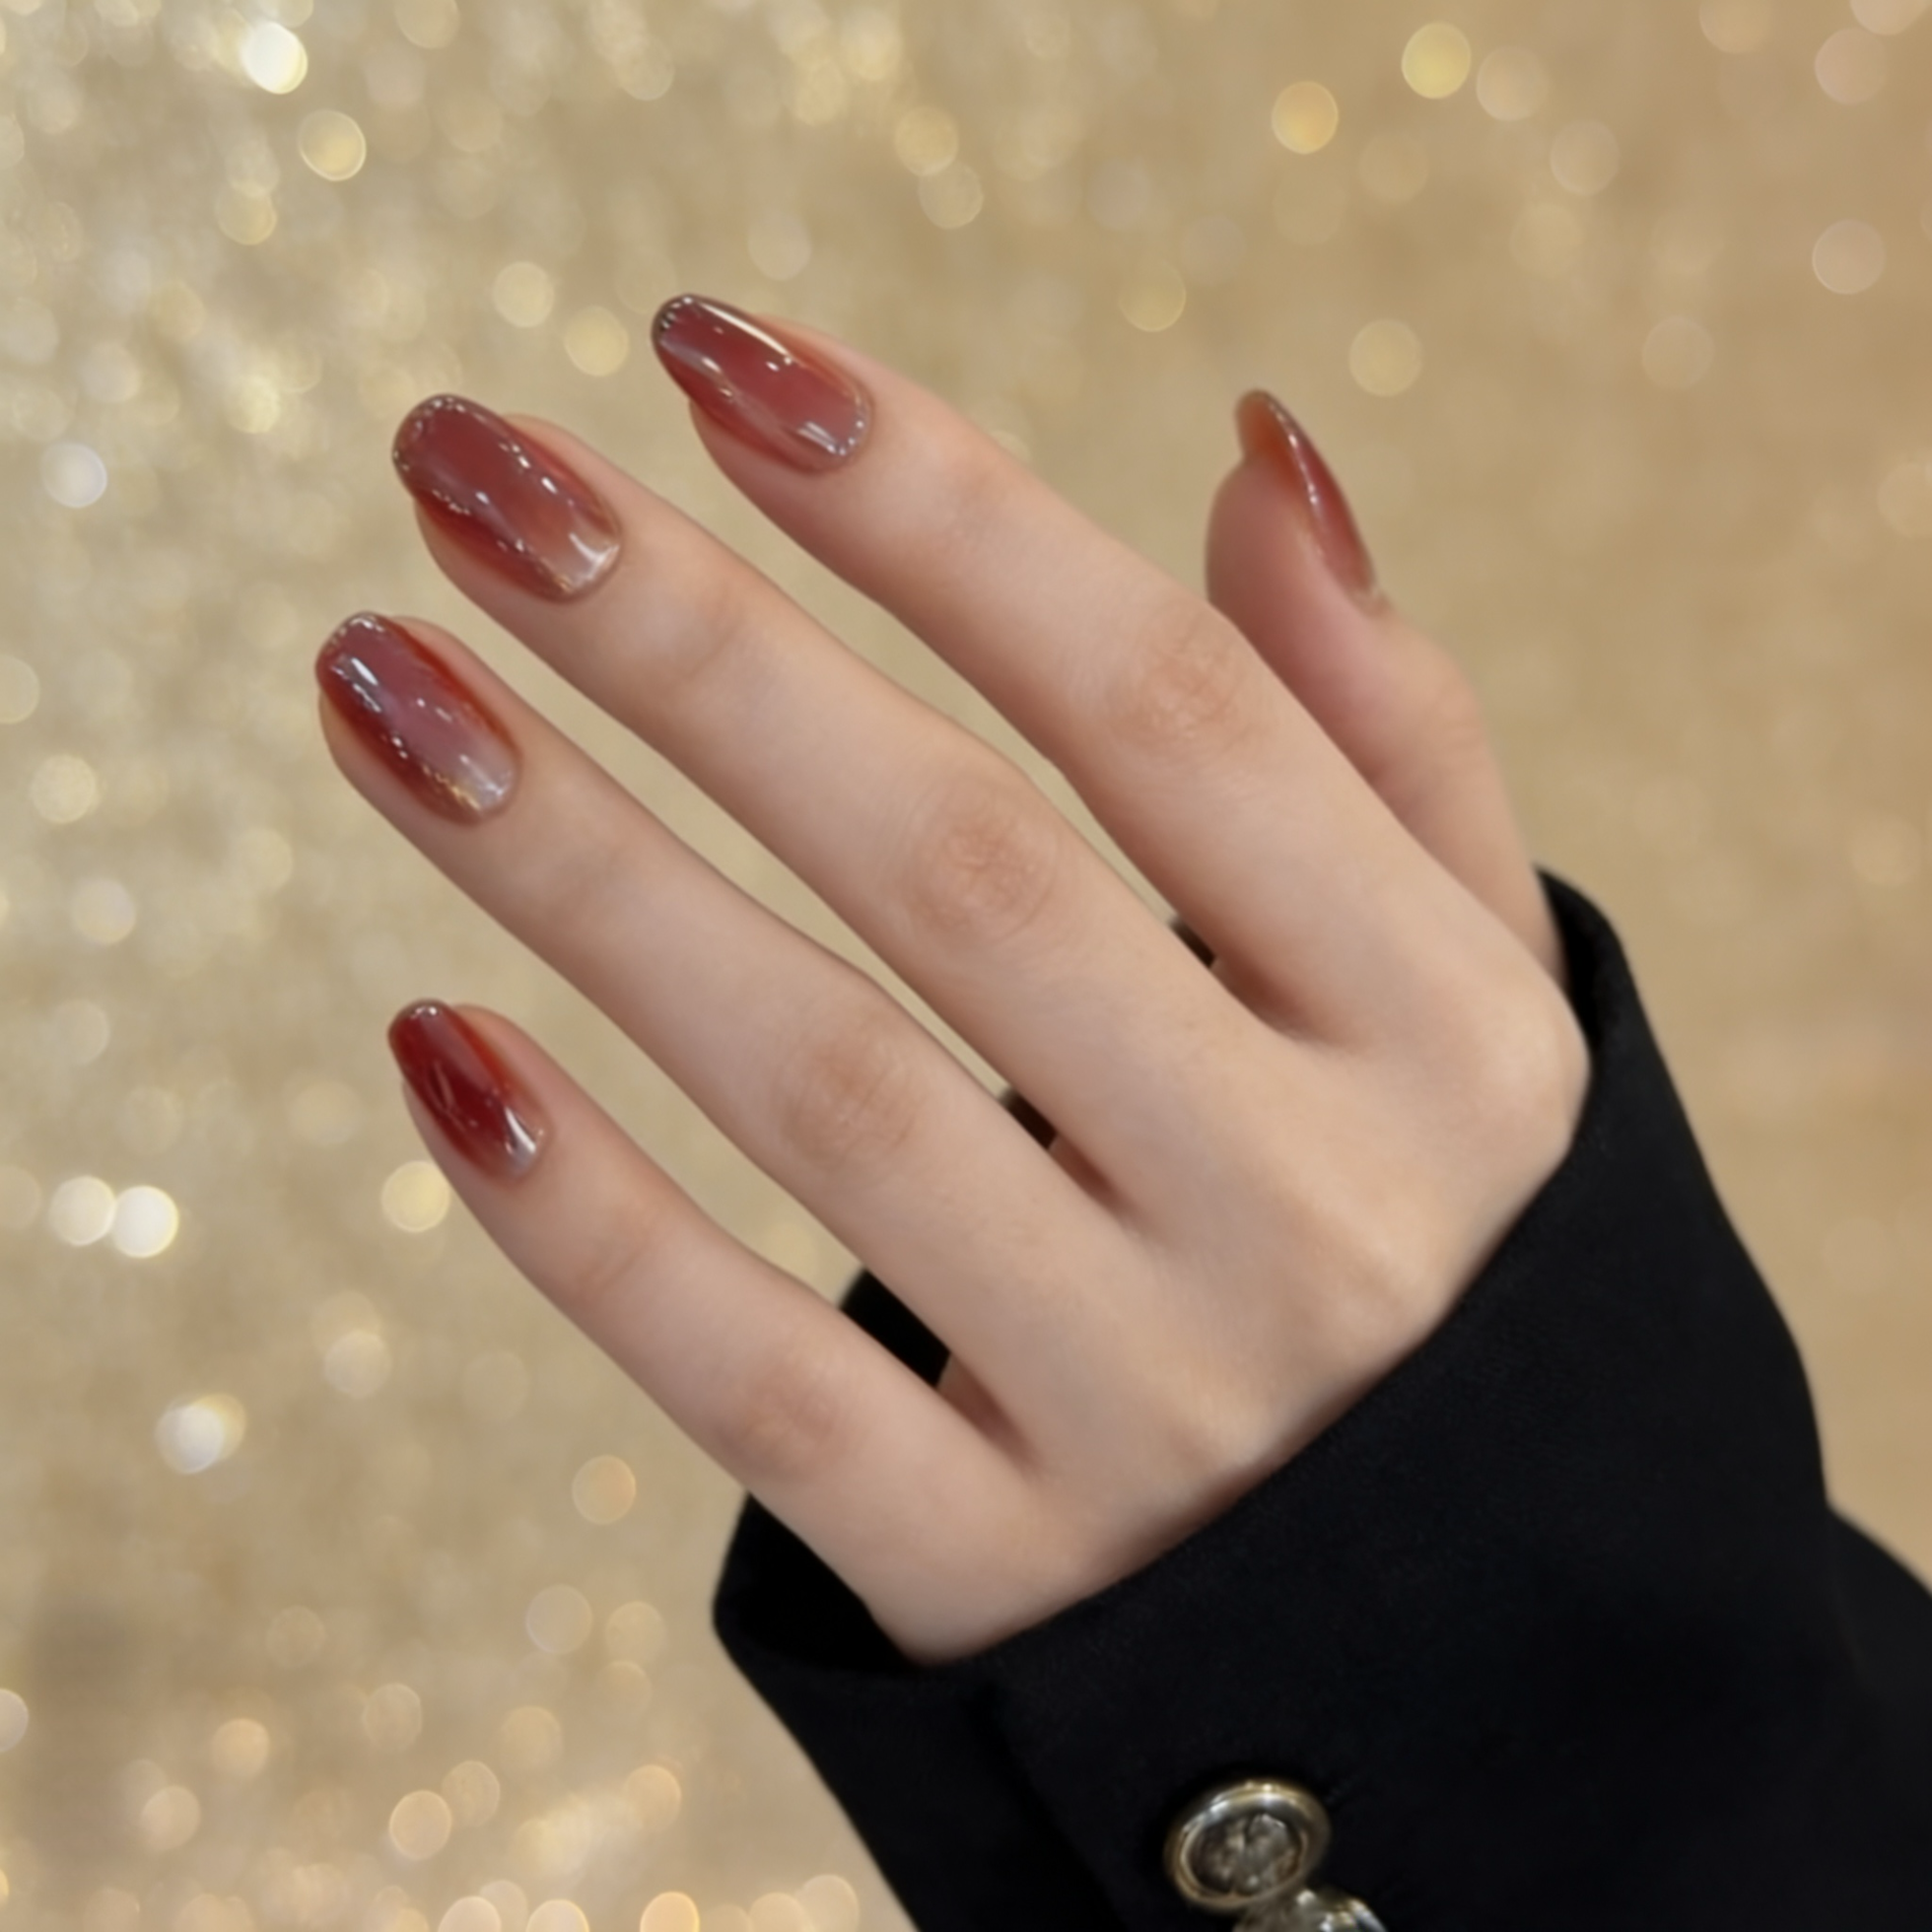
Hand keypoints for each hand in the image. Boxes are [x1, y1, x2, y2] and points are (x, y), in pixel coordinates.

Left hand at [317, 298, 1586, 1663]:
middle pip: (969, 874)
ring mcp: (1157, 1414)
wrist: (1455, 1627)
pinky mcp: (1004, 1579)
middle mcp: (1315, 1211)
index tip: (718, 355)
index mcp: (1446, 1033)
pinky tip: (436, 1046)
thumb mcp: (1474, 990)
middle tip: (472, 471)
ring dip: (587, 876)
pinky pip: (764, 1391)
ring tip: (381, 686)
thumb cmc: (1422, 1229)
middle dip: (703, 649)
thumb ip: (1384, 737)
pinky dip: (591, 1224)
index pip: (1168, 714)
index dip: (941, 513)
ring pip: (833, 1097)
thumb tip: (1260, 456)